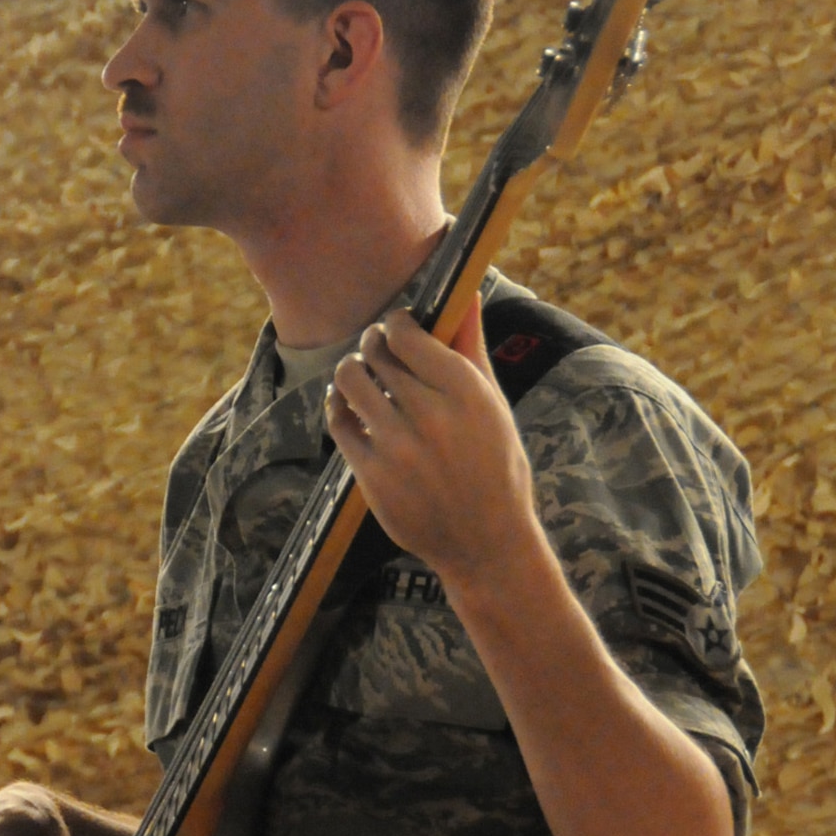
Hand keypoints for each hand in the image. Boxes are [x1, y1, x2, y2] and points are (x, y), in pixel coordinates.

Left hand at [326, 296, 539, 593]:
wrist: (486, 542)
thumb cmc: (497, 468)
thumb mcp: (494, 406)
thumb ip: (472, 348)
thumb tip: (466, 293)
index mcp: (466, 391)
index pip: (406, 333)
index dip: (395, 324)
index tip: (396, 328)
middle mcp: (430, 414)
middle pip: (375, 353)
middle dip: (372, 345)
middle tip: (375, 351)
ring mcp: (397, 445)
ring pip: (349, 381)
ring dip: (349, 370)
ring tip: (358, 375)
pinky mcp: (372, 474)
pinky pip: (339, 423)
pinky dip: (338, 407)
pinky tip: (348, 406)